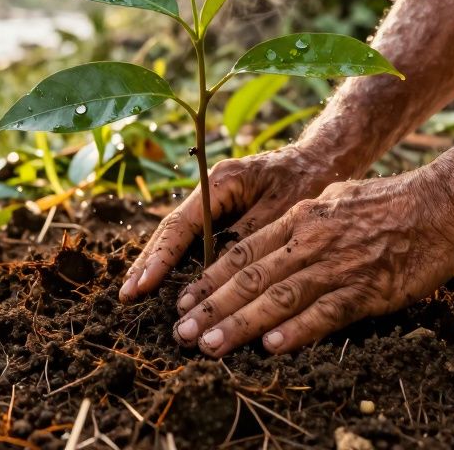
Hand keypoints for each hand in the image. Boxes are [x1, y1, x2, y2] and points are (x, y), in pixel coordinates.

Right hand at [118, 144, 340, 302]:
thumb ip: (248, 236)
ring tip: (134, 293)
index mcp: (221, 182)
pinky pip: (195, 238)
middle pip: (171, 229)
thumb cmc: (310, 179)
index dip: (161, 258)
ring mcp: (215, 200)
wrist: (327, 156)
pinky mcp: (224, 211)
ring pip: (179, 234)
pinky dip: (179, 260)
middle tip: (126, 296)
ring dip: (157, 263)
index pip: (182, 224)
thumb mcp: (282, 209)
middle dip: (148, 262)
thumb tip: (216, 270)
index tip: (144, 286)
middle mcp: (212, 190)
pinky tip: (164, 282)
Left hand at [170, 170, 453, 356]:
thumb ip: (303, 224)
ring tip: (210, 346)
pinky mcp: (366, 288)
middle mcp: (309, 240)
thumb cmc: (390, 203)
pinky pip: (325, 312)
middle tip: (180, 333)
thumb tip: (277, 241)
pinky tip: (271, 346)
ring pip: (277, 297)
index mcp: (299, 219)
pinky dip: (296, 330)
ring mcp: (336, 265)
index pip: (241, 252)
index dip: (208, 280)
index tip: (181, 302)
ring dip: (239, 324)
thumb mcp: (334, 200)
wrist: (441, 203)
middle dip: (210, 308)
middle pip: (249, 278)